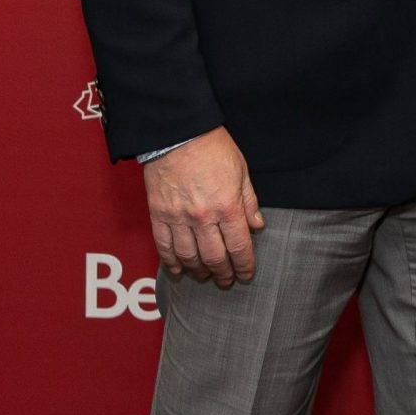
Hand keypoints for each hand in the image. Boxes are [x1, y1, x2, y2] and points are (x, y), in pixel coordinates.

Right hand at [144, 127, 264, 285]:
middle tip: (227, 281)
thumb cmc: (211, 147)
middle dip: (223, 273)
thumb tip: (257, 226)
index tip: (247, 274)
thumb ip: (249, 201)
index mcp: (227, 206)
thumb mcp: (241, 170)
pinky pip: (164, 247)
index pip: (239, 246)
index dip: (245, 265)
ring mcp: (178, 218)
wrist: (176, 134)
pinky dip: (172, 262)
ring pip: (189, 257)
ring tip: (205, 276)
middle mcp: (203, 217)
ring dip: (199, 271)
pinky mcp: (158, 215)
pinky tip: (179, 270)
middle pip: (215, 257)